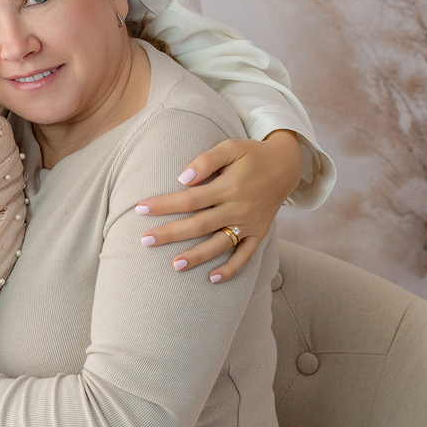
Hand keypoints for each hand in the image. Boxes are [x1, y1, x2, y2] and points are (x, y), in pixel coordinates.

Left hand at [135, 130, 301, 282]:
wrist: (286, 165)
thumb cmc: (251, 153)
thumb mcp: (230, 147)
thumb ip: (206, 160)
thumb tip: (182, 179)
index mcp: (229, 187)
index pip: (189, 199)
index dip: (164, 205)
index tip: (140, 209)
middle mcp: (239, 208)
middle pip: (198, 225)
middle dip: (170, 234)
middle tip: (144, 241)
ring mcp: (250, 224)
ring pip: (219, 244)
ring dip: (197, 256)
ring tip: (174, 266)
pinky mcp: (259, 233)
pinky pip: (245, 255)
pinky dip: (232, 269)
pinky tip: (212, 279)